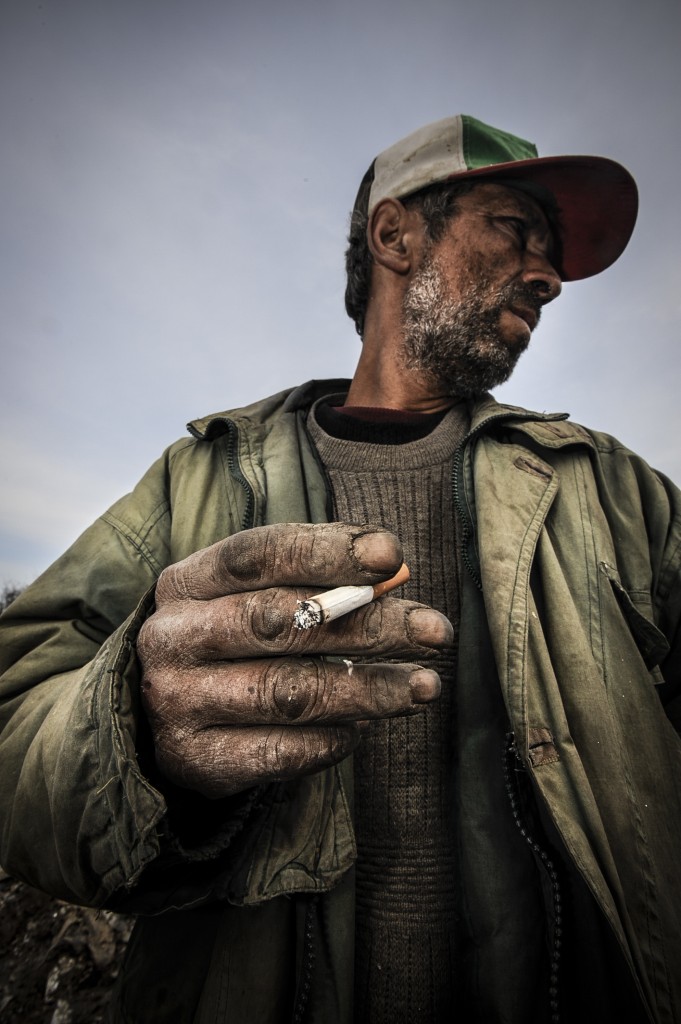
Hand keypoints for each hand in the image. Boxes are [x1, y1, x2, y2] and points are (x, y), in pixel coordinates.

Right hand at [137, 523, 452, 797]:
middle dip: (367, 624)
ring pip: (287, 691)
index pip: (257, 554)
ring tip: (423, 686)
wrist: (165, 713)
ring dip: (366, 689)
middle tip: (435, 631)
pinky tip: (360, 730)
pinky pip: (276, 752)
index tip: (392, 555)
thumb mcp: (256, 595)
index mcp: (187, 581)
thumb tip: (393, 571)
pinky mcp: (193, 759)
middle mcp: (173, 637)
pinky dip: (327, 741)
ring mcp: (177, 701)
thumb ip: (317, 580)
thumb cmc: (233, 640)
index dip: (326, 551)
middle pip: (278, 620)